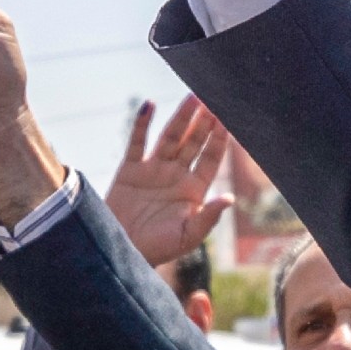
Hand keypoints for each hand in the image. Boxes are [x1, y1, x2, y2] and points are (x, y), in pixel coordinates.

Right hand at [105, 98, 235, 266]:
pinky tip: (150, 105)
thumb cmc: (158, 249)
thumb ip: (208, 217)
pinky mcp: (130, 170)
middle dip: (204, 122)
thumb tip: (229, 198)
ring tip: (193, 97)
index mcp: (194, 189)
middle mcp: (176, 175)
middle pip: (194, 142)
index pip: (212, 158)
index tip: (229, 120)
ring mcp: (153, 170)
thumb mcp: (188, 236)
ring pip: (170, 137)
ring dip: (181, 117)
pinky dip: (142, 123)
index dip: (220, 139)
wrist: (122, 252)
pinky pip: (136, 142)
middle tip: (214, 98)